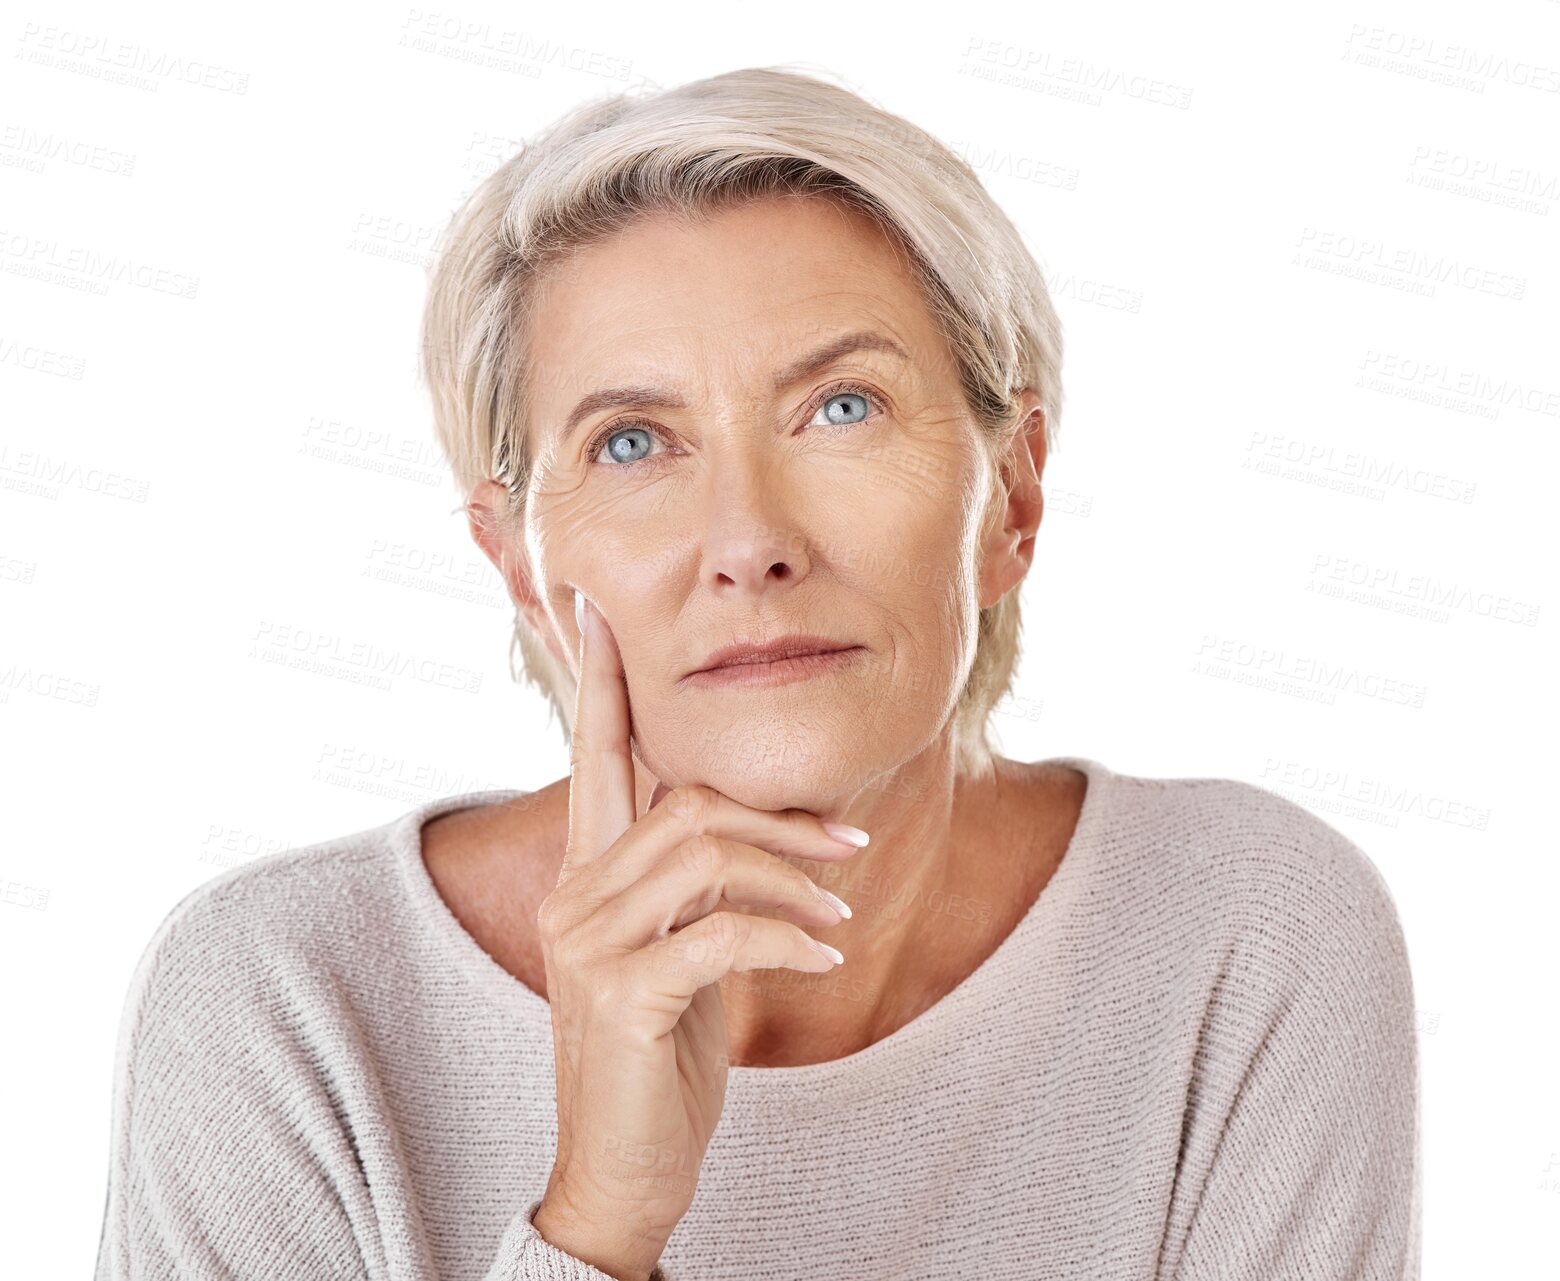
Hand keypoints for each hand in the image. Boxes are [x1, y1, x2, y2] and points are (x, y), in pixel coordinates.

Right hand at [530, 592, 863, 1279]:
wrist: (620, 1172)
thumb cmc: (656, 1059)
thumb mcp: (676, 958)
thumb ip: (692, 889)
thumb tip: (750, 831)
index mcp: (585, 878)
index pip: (594, 760)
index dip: (601, 684)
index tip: (603, 613)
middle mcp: (574, 896)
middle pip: (686, 800)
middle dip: (781, 817)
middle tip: (847, 847)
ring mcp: (590, 945)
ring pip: (708, 853)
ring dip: (794, 879)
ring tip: (839, 912)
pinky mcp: (624, 995)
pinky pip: (724, 931)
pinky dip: (788, 938)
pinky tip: (822, 958)